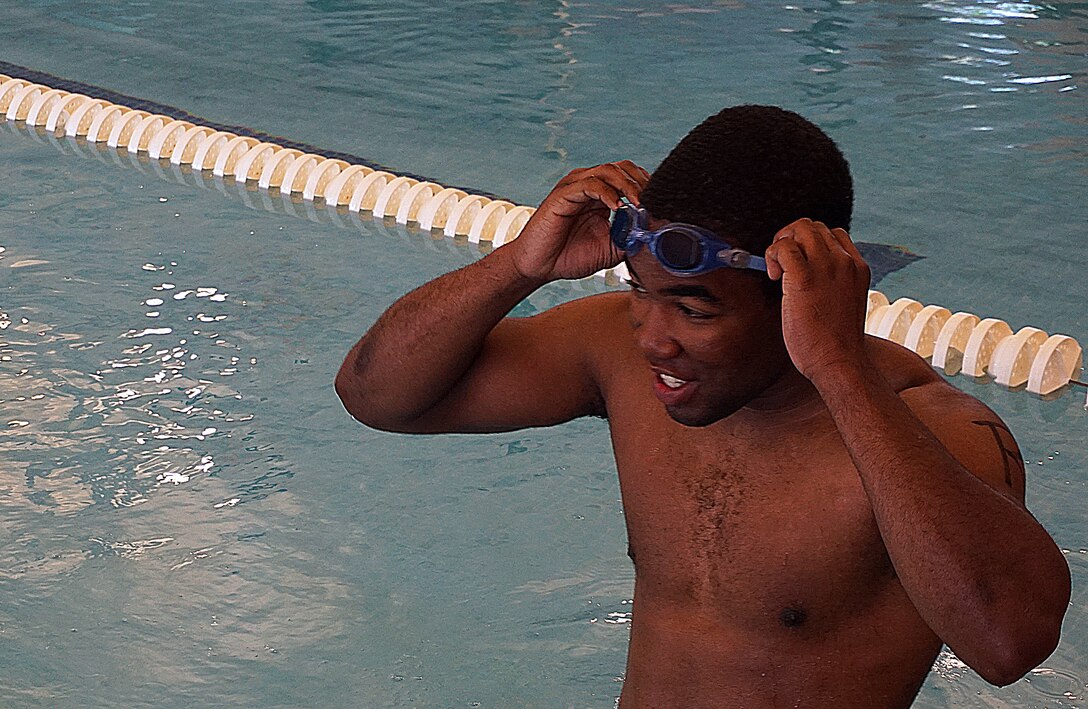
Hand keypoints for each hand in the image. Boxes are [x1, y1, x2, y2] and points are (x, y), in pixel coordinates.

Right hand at [506, 161, 649, 281]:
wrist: (539, 267)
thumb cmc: (569, 257)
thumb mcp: (611, 249)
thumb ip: (631, 237)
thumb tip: (653, 230)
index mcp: (600, 195)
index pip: (629, 176)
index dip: (647, 186)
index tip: (660, 204)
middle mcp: (588, 185)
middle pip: (622, 168)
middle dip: (641, 182)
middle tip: (653, 202)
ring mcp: (574, 187)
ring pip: (608, 171)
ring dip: (628, 185)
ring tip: (639, 203)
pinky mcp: (563, 194)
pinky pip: (589, 184)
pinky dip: (607, 193)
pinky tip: (617, 208)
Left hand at [764, 218, 871, 381]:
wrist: (841, 363)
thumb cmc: (837, 344)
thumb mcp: (843, 304)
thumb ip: (832, 285)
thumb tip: (804, 279)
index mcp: (857, 268)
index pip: (833, 234)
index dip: (809, 243)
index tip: (798, 264)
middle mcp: (845, 262)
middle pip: (813, 227)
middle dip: (791, 238)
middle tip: (781, 265)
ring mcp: (827, 266)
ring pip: (799, 229)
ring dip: (781, 243)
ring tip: (777, 270)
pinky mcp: (804, 278)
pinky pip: (784, 247)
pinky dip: (773, 255)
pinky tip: (774, 277)